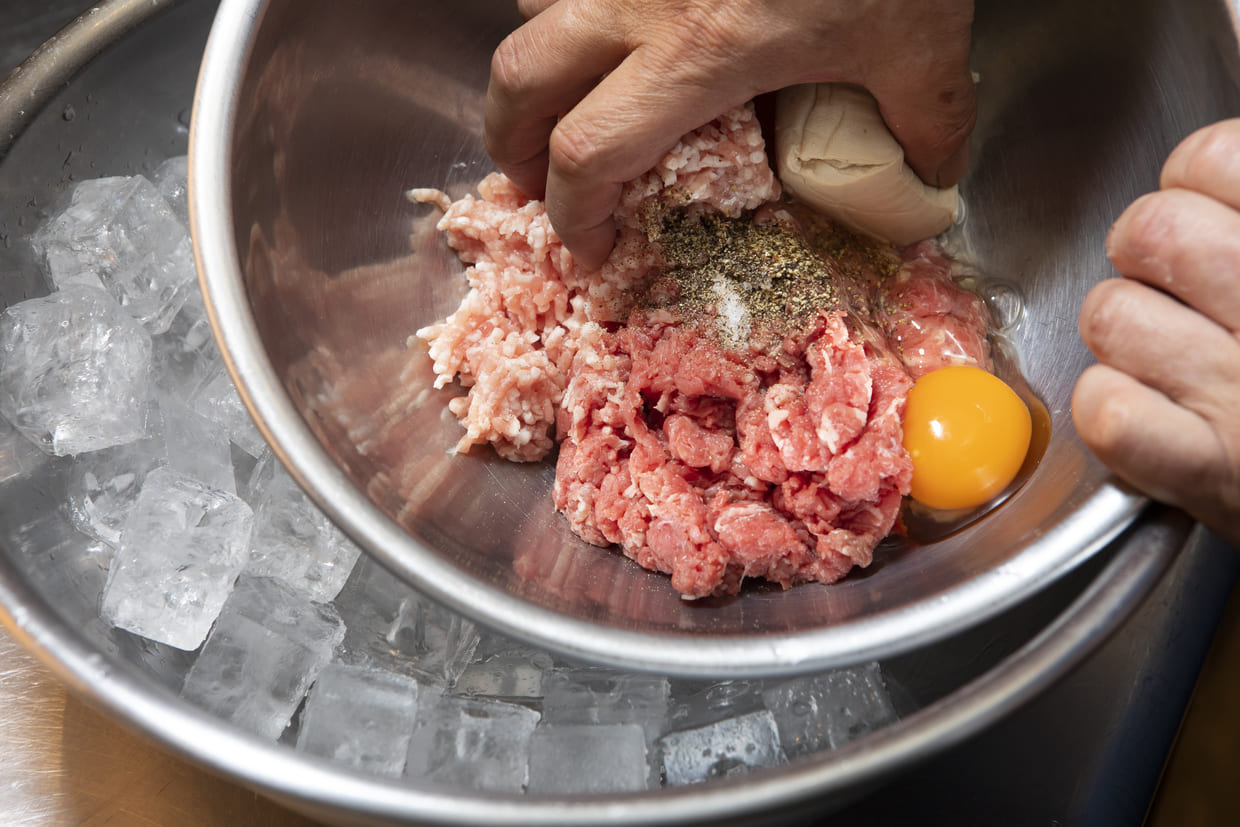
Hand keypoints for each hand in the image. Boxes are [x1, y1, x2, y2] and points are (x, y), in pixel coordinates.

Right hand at [486, 0, 976, 267]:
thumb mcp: (921, 40)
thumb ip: (925, 120)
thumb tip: (931, 175)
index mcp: (696, 52)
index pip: (588, 154)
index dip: (571, 215)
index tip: (590, 244)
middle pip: (517, 82)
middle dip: (512, 143)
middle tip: (536, 177)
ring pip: (527, 5)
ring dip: (536, 60)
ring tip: (567, 88)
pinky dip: (563, 1)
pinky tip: (606, 18)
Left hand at [1074, 119, 1239, 546]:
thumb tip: (1204, 169)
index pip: (1210, 160)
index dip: (1195, 178)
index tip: (1212, 205)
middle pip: (1146, 231)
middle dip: (1145, 246)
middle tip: (1179, 275)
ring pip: (1110, 315)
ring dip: (1124, 327)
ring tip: (1175, 345)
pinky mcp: (1211, 473)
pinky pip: (1107, 411)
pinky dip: (1112, 404)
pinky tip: (1155, 405)